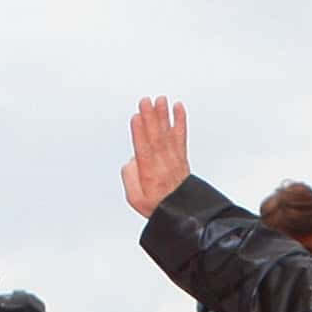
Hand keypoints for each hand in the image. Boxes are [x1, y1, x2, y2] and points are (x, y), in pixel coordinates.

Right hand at [122, 96, 191, 217]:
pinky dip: (180, 121)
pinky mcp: (181, 156)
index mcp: (150, 173)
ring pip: (168, 134)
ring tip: (160, 100)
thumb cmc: (157, 204)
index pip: (144, 150)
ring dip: (164, 115)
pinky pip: (181, 136)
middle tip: (145, 101)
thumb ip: (130, 178)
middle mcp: (163, 164)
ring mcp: (173, 158)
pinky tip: (178, 108)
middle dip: (150, 118)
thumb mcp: (135, 198)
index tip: (136, 117)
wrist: (182, 212)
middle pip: (155, 137)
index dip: (140, 132)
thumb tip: (132, 161)